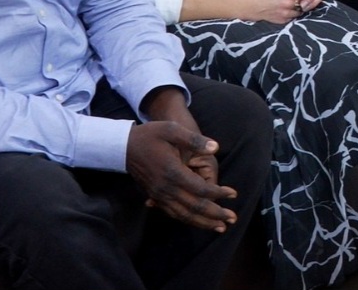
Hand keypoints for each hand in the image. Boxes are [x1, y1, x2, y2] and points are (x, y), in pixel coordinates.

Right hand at [127, 91, 237, 231]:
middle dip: (215, 214)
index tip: (233, 194)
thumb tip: (216, 148)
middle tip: (233, 218)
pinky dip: (188, 220)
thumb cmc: (151, 136)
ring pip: (184, 215)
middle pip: (194, 207)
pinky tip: (199, 223)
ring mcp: (159, 195)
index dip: (218, 194)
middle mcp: (166, 188)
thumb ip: (194, 140)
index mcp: (173, 172)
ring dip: (203, 223)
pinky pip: (174, 214)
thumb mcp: (172, 130)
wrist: (124, 147)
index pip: (201, 189)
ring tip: (220, 227)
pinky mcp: (155, 197)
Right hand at [244, 0, 310, 23]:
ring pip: (300, 11)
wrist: (250, 6)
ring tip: (292, 4)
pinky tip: (286, 10)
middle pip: (303, 2)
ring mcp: (285, 13)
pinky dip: (292, 14)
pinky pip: (293, 17)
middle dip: (302, 0)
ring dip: (298, 8)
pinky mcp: (283, 20)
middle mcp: (287, 3)